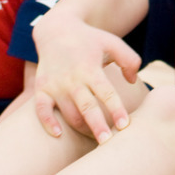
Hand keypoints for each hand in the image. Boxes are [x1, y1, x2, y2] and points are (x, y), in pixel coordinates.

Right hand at [33, 18, 141, 142]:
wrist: (56, 31)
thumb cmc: (90, 40)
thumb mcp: (113, 43)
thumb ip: (129, 59)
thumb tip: (133, 80)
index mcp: (90, 68)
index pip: (106, 92)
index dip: (116, 109)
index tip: (125, 126)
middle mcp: (72, 78)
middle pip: (86, 107)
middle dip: (97, 127)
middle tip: (108, 143)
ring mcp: (55, 85)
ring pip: (68, 113)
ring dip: (81, 129)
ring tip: (96, 141)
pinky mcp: (42, 89)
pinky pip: (41, 110)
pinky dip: (47, 123)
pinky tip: (58, 135)